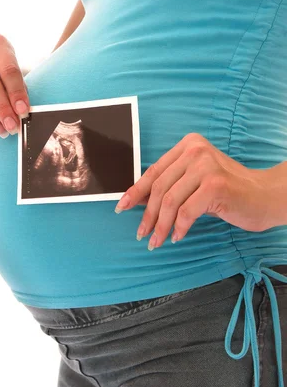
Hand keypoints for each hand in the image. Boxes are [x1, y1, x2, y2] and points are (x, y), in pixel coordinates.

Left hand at [115, 132, 273, 249]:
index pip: (154, 170)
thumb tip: (138, 200)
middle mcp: (195, 150)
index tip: (121, 206)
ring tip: (156, 241)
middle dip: (147, 214)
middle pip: (160, 187)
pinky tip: (177, 236)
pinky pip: (187, 211)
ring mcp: (206, 166)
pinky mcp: (215, 185)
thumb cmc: (229, 191)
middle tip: (142, 234)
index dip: (136, 191)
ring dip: (160, 225)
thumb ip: (171, 186)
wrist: (265, 196)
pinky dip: (179, 227)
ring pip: (170, 201)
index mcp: (188, 145)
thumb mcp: (195, 182)